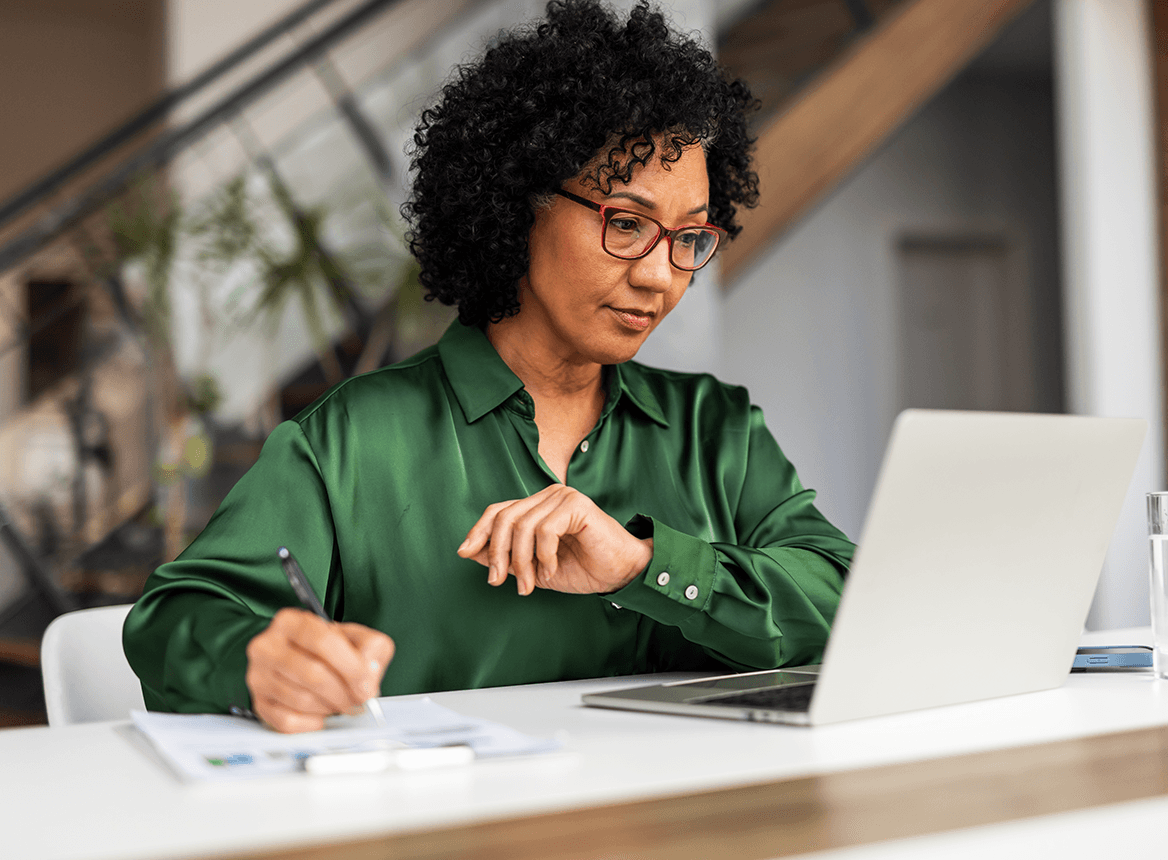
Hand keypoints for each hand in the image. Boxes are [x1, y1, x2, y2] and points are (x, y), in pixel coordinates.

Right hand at [245, 608, 394, 732]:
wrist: (300, 658)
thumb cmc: (327, 649)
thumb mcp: (355, 637)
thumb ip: (371, 647)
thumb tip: (369, 672)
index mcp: (292, 621)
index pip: (323, 642)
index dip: (351, 667)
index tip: (367, 685)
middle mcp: (267, 645)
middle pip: (312, 674)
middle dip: (343, 693)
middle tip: (359, 700)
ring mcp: (258, 675)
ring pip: (301, 700)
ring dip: (330, 707)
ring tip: (341, 703)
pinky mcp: (258, 701)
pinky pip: (287, 720)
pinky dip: (311, 722)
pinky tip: (321, 713)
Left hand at [458, 484, 652, 595]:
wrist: (620, 573)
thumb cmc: (583, 568)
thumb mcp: (533, 568)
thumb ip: (505, 557)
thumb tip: (469, 551)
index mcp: (538, 506)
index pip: (498, 511)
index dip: (478, 531)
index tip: (464, 553)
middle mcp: (548, 496)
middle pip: (505, 518)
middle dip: (497, 553)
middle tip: (499, 581)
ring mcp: (563, 497)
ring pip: (522, 526)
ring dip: (521, 562)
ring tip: (530, 584)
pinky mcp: (577, 505)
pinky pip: (545, 530)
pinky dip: (544, 556)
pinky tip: (551, 570)